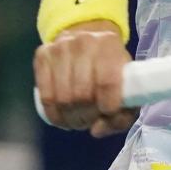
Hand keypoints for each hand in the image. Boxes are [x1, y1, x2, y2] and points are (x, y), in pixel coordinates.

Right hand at [34, 23, 137, 137]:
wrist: (87, 39)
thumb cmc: (111, 68)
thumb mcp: (127, 86)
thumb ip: (123, 115)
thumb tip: (96, 130)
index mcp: (110, 43)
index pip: (107, 82)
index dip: (108, 107)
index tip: (108, 113)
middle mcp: (84, 41)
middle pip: (82, 94)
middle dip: (87, 115)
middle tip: (90, 119)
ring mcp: (60, 47)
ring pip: (63, 98)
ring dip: (71, 118)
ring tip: (78, 119)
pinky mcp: (42, 56)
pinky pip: (46, 97)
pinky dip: (55, 115)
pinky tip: (63, 118)